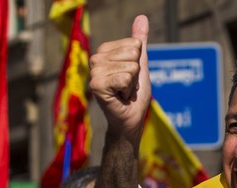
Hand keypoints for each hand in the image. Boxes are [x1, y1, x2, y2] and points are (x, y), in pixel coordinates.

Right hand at [89, 15, 151, 138]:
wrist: (129, 121)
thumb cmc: (133, 95)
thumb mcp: (140, 64)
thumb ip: (139, 42)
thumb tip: (142, 17)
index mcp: (104, 51)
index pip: (135, 44)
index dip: (138, 64)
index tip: (129, 78)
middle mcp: (96, 59)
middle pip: (133, 53)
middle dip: (135, 74)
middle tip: (126, 88)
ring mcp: (94, 72)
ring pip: (131, 67)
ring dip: (132, 85)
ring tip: (123, 93)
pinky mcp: (96, 85)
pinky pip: (125, 78)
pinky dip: (128, 91)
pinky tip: (119, 98)